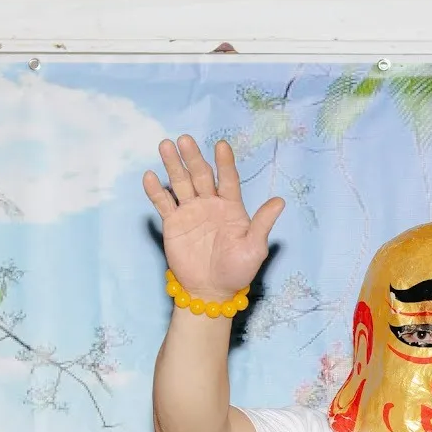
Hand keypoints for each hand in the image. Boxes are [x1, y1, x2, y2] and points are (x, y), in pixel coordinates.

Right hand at [142, 135, 283, 297]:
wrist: (211, 292)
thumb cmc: (237, 271)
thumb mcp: (254, 249)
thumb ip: (263, 223)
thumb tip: (281, 201)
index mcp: (231, 207)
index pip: (228, 179)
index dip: (225, 163)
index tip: (221, 145)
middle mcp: (210, 204)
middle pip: (201, 175)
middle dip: (193, 158)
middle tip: (185, 140)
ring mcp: (190, 212)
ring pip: (181, 183)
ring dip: (173, 165)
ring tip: (165, 146)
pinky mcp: (173, 224)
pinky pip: (164, 203)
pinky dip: (156, 191)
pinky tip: (150, 176)